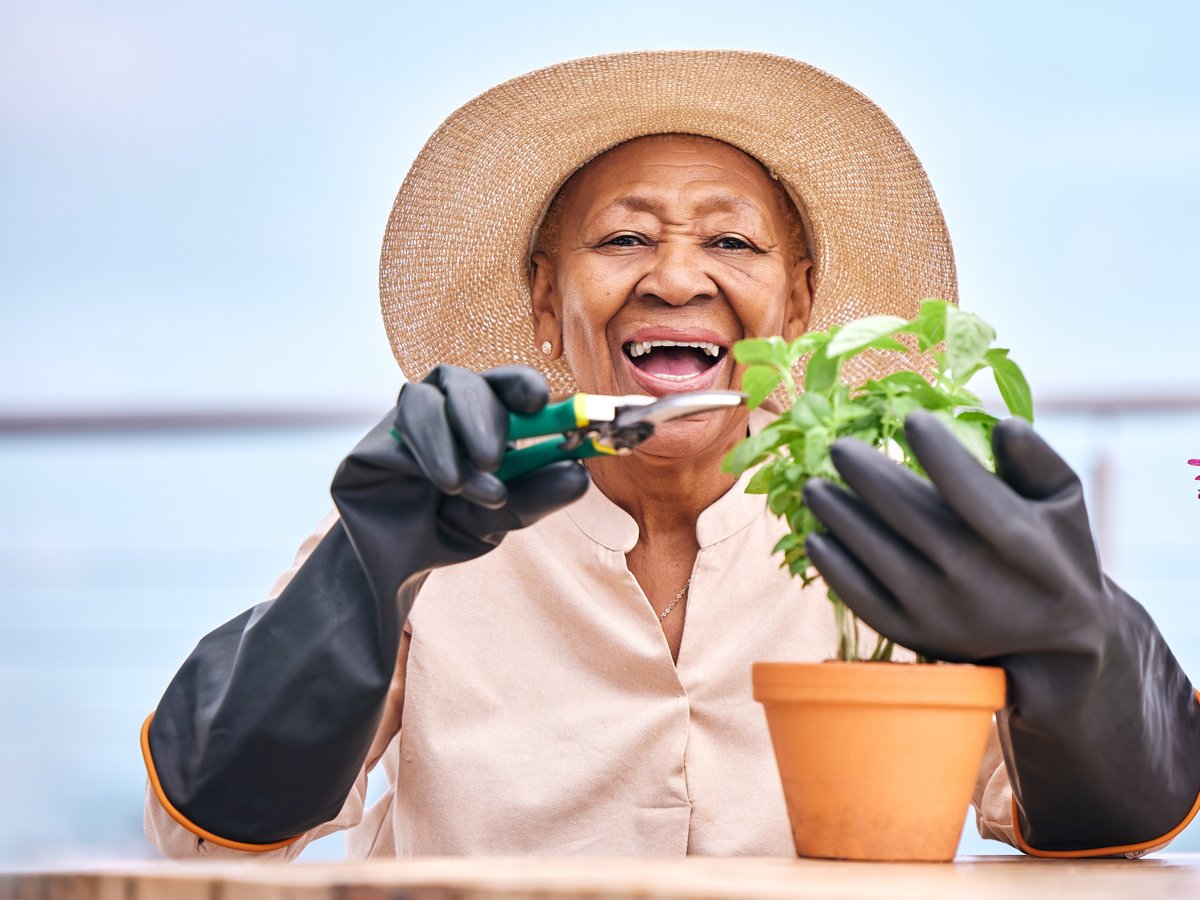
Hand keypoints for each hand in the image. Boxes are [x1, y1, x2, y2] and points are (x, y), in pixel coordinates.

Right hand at [147, 365, 588, 847]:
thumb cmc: (449, 531)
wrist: (392, 570)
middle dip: (483, 411)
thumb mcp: (501, 518)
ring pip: (424, 397)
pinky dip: (429, 452)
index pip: (502, 384)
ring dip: (452, 435)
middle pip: (462, 381)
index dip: (521, 384)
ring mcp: (401, 423)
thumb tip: (579, 474)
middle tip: (497, 454)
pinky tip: (446, 486)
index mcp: (478, 418)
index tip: (541, 401)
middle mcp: (440, 411)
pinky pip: (397, 430)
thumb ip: (536, 496)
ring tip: (473, 487)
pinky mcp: (370, 444)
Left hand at [801, 411, 1107, 666]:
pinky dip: (835, 568)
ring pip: (877, 555)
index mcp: (1019, 542)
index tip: (912, 418)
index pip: (970, 490)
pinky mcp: (915, 634)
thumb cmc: (1055, 552)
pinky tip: (817, 537)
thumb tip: (1003, 425)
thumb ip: (1037, 459)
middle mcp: (976, 579)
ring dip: (840, 517)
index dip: (939, 452)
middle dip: (868, 477)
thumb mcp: (1065, 502)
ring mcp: (941, 611)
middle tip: (839, 448)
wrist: (1055, 643)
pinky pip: (863, 597)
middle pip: (909, 517)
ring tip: (814, 487)